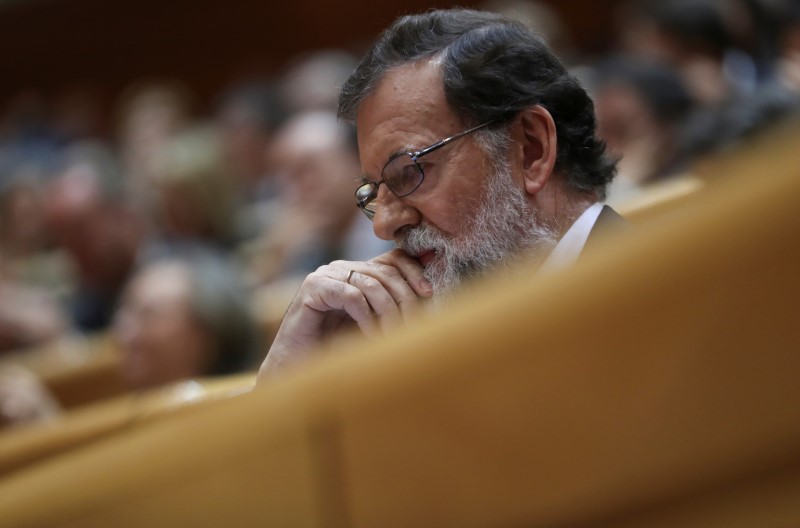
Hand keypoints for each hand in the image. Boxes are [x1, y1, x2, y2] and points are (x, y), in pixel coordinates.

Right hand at [257, 249, 431, 380]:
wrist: (296, 368)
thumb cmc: (336, 350)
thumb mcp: (374, 326)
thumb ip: (394, 309)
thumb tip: (431, 295)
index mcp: (358, 272)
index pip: (393, 259)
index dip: (414, 272)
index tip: (429, 294)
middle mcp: (342, 269)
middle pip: (385, 272)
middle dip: (405, 299)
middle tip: (414, 327)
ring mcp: (326, 275)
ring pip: (371, 284)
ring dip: (388, 313)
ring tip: (394, 337)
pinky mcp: (312, 288)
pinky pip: (351, 296)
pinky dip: (367, 318)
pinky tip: (371, 336)